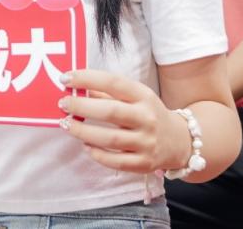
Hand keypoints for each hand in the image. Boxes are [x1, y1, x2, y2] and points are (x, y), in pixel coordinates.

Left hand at [59, 70, 191, 173]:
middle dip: (81, 107)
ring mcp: (146, 142)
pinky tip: (86, 145)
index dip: (87, 78)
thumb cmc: (148, 113)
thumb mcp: (135, 97)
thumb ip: (108, 92)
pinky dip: (97, 154)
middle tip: (62, 103)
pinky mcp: (143, 163)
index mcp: (144, 96)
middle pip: (110, 112)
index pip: (114, 83)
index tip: (65, 78)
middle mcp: (147, 118)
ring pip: (109, 139)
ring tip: (66, 124)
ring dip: (83, 132)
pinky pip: (116, 161)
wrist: (180, 141)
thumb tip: (77, 86)